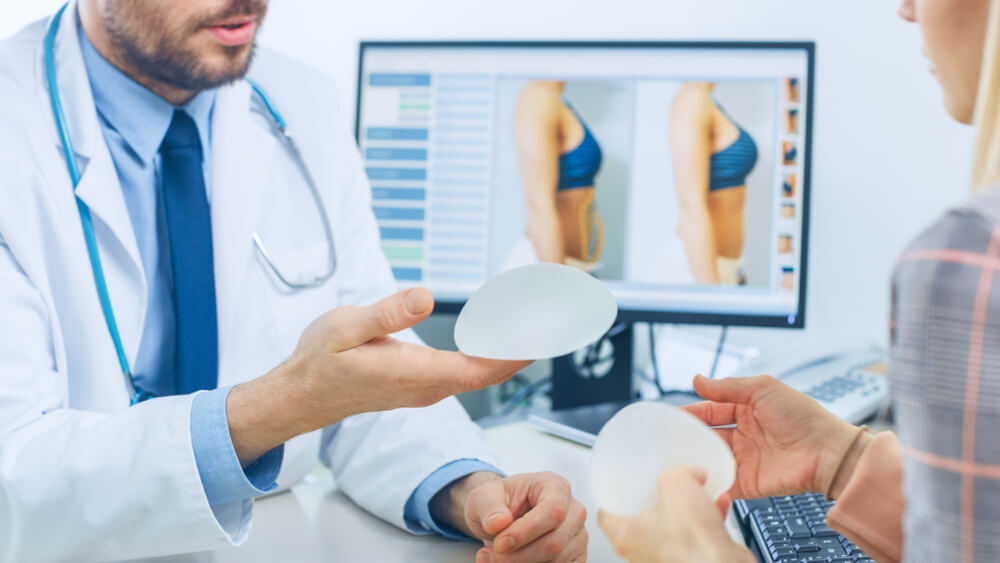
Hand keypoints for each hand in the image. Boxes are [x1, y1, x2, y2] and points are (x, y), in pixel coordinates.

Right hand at [227, 288, 530, 463]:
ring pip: (483, 371)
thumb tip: (423, 296)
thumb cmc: (319, 362)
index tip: (549, 333)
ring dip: (514, 346)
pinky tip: (504, 328)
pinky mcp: (423, 383)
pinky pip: (470, 369)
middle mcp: (429, 387)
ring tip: (543, 315)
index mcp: (416, 374)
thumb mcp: (344, 328)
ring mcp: (428, 388)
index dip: (517, 352)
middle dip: (529, 345)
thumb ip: (385, 313)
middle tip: (561, 313)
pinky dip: (493, 350)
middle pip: (492, 371)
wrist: (302, 395)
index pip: (481, 368)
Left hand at [433, 471, 587, 562]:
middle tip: (493, 557)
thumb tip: (498, 523)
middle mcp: (574, 511)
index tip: (499, 544)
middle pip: (555, 542)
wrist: (503, 518)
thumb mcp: (483, 496)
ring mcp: (578, 536)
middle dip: (519, 556)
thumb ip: (488, 506)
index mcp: (556, 487)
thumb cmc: (498, 503)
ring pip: (557, 562)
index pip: (553, 511)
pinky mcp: (576, 557)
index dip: (526, 532)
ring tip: (495, 560)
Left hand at [598, 467, 752, 562]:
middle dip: (655, 496)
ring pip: (672, 524)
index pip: (606, 515)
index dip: (613, 497)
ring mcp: (667, 557)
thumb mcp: (676, 485)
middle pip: (641, 517)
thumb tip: (685, 472)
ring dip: (686, 505)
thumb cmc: (692, 543)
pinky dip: (706, 516)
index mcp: (625, 536)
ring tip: (696, 487)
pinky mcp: (693, 558)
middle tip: (662, 481)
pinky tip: (717, 502)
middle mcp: (642, 551)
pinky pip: (696, 533)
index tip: (619, 484)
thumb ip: (676, 473)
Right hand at [682, 374, 860, 499]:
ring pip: (709, 458)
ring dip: (693, 458)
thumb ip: (728, 387)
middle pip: (706, 435)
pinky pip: (722, 482)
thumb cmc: (804, 417)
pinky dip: (708, 481)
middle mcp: (743, 435)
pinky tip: (693, 478)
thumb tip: (697, 380)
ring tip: (672, 458)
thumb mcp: (763, 389)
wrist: (828, 453)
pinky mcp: (748, 483)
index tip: (669, 416)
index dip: (690, 412)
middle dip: (687, 436)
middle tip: (665, 438)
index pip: (710, 410)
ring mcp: (745, 459)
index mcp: (746, 410)